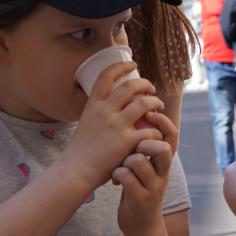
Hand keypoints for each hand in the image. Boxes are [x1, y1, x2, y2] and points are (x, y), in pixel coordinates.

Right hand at [65, 62, 163, 187]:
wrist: (76, 172)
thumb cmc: (81, 152)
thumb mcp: (85, 123)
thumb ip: (98, 113)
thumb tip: (110, 104)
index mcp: (93, 106)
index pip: (105, 76)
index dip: (120, 66)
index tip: (132, 64)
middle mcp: (104, 112)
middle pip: (130, 86)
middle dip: (145, 84)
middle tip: (151, 89)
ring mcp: (115, 126)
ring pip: (144, 104)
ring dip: (155, 103)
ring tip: (158, 106)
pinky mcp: (126, 142)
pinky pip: (149, 130)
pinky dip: (156, 130)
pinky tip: (156, 133)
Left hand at [113, 109, 176, 235]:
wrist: (142, 226)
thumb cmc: (140, 189)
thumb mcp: (148, 169)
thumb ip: (145, 149)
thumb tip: (136, 118)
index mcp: (164, 163)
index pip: (172, 136)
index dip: (163, 122)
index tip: (150, 113)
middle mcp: (163, 173)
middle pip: (162, 148)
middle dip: (145, 142)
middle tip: (134, 147)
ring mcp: (153, 187)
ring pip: (138, 160)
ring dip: (125, 160)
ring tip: (122, 167)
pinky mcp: (140, 198)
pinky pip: (126, 177)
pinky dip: (117, 174)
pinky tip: (116, 179)